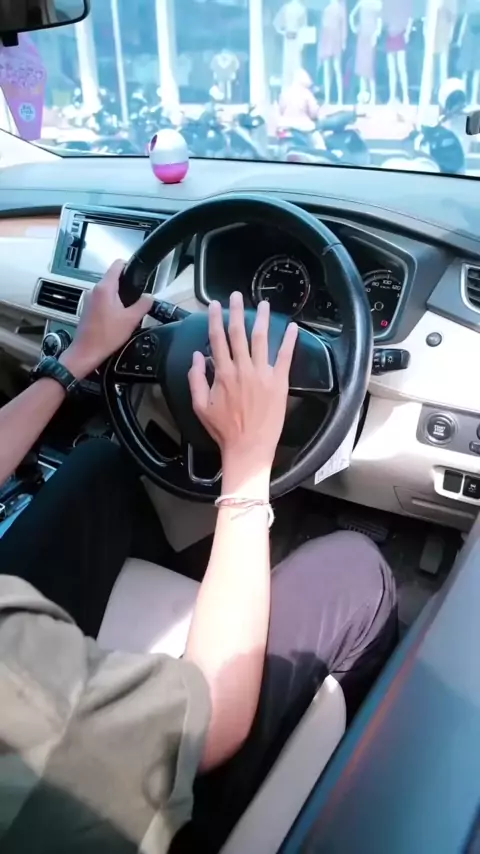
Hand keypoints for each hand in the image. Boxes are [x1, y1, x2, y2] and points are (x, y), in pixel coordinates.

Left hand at [61, 260, 152, 378]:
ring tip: (129, 311)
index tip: (139, 276)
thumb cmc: (108, 335)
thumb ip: (143, 305)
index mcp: (105, 287)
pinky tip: (117, 318)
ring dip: (119, 297)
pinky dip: (111, 304)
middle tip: (138, 299)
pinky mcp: (87, 308)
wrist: (86, 352)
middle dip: (126, 286)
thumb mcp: (131, 320)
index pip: (117, 264)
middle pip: (113, 278)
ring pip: (108, 290)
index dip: (130, 266)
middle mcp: (95, 289)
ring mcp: (89, 299)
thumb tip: (149, 296)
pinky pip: (102, 300)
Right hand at [188, 292, 297, 467]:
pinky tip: (292, 327)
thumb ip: (196, 379)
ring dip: (261, 319)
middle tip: (237, 295)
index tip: (215, 305)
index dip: (215, 320)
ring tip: (263, 303)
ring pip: (261, 339)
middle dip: (237, 312)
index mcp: (222, 374)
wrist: (248, 447)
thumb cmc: (224, 430)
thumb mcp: (200, 407)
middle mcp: (242, 369)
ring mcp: (262, 374)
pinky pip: (285, 356)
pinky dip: (288, 340)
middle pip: (238, 333)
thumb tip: (197, 357)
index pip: (217, 340)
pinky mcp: (279, 382)